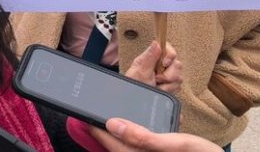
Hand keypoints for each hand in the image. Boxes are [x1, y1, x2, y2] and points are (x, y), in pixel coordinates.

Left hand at [89, 118, 219, 151]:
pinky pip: (137, 146)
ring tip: (107, 118)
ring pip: (125, 146)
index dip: (95, 126)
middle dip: (104, 130)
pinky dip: (131, 137)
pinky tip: (133, 127)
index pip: (109, 141)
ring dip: (116, 134)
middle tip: (93, 112)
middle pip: (115, 144)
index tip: (84, 112)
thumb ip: (143, 136)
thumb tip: (113, 124)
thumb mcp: (175, 143)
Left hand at [124, 41, 182, 93]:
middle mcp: (161, 66)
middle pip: (177, 64)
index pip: (168, 49)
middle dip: (168, 75)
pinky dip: (169, 91)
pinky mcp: (170, 86)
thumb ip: (149, 57)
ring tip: (156, 87)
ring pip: (178, 78)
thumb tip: (156, 43)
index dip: (170, 55)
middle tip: (156, 79)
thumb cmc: (134, 86)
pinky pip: (177, 87)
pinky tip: (160, 91)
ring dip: (167, 85)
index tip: (165, 64)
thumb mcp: (140, 71)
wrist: (136, 103)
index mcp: (152, 59)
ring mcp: (167, 76)